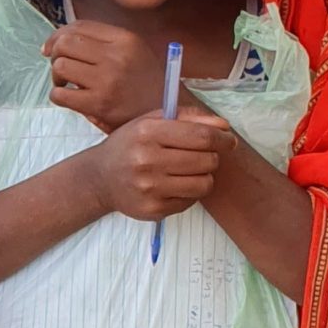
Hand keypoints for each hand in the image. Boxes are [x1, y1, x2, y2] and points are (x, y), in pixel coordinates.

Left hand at [44, 21, 166, 131]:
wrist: (169, 115)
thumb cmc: (145, 83)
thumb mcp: (133, 52)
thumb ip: (102, 42)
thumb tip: (54, 41)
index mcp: (125, 38)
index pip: (79, 26)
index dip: (58, 36)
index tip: (50, 48)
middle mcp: (117, 55)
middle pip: (65, 43)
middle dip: (55, 55)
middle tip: (62, 69)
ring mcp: (107, 80)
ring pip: (60, 66)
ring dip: (57, 76)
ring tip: (68, 84)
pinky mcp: (99, 104)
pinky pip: (60, 94)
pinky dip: (58, 95)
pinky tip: (70, 98)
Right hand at [86, 107, 236, 220]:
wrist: (99, 179)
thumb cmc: (130, 146)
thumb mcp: (151, 122)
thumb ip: (188, 118)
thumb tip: (224, 126)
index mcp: (147, 133)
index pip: (202, 136)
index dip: (222, 138)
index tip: (228, 140)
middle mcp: (146, 160)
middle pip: (207, 160)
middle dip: (211, 157)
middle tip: (200, 156)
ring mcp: (149, 188)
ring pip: (204, 183)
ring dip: (203, 176)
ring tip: (188, 171)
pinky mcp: (153, 209)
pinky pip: (191, 200)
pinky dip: (189, 192)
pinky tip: (174, 185)